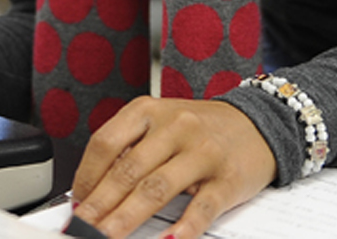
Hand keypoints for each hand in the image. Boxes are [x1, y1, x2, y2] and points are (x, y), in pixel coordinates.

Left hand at [71, 96, 275, 238]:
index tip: (78, 202)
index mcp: (148, 110)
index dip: (87, 176)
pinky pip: (201, 207)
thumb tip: (95, 188)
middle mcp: (174, 126)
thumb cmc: (200, 129)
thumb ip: (131, 148)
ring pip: (157, 188)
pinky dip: (182, 228)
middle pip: (128, 170)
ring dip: (127, 218)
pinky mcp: (228, 179)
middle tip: (84, 227)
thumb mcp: (160, 123)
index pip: (106, 143)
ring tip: (109, 236)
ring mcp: (202, 151)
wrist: (258, 124)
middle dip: (101, 205)